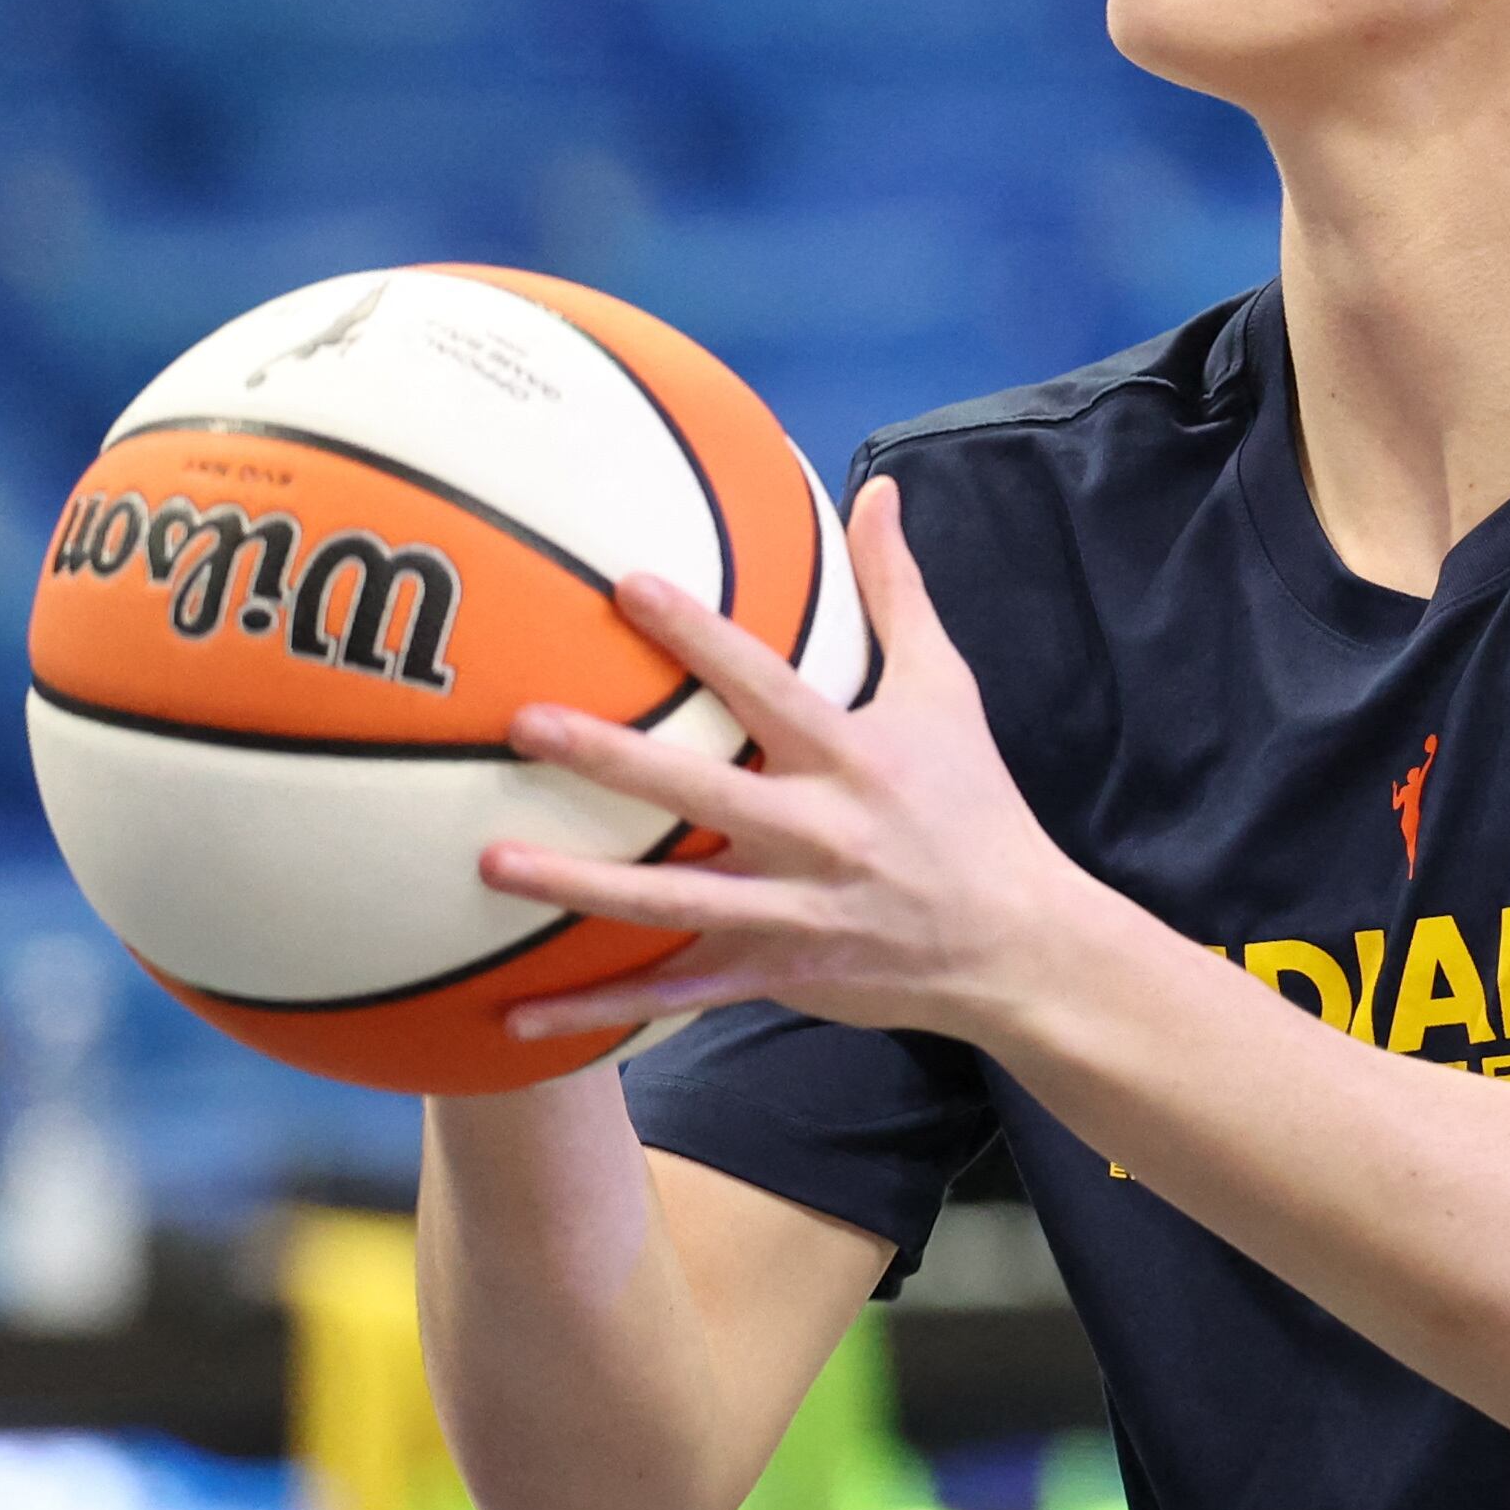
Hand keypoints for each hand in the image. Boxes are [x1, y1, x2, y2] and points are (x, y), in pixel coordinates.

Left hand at [484, 478, 1095, 1045]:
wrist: (1017, 944)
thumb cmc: (974, 805)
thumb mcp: (946, 690)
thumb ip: (898, 591)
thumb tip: (877, 491)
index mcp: (854, 758)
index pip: (766, 686)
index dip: (700, 636)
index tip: (628, 585)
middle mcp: (819, 835)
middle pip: (701, 795)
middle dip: (612, 760)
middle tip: (526, 724)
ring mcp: (794, 914)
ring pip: (672, 903)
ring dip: (579, 889)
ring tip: (492, 862)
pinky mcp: (778, 975)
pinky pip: (677, 996)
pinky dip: (600, 1013)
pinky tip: (518, 1018)